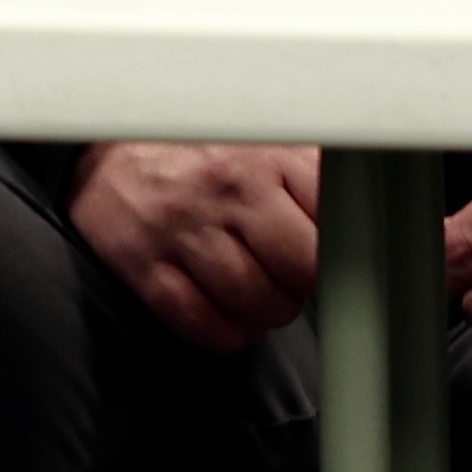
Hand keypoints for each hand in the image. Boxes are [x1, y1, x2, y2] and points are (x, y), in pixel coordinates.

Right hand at [69, 142, 322, 349]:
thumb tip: (363, 214)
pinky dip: (223, 333)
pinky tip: (228, 318)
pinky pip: (197, 320)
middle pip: (298, 271)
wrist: (109, 140)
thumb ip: (314, 172)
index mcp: (266, 153)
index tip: (323, 254)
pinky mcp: (141, 260)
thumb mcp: (265, 137)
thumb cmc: (201, 149)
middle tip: (289, 280)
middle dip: (301, 288)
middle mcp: (226, 186)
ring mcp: (181, 225)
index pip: (331, 224)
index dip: (335, 251)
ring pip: (253, 302)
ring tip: (259, 297)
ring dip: (265, 314)